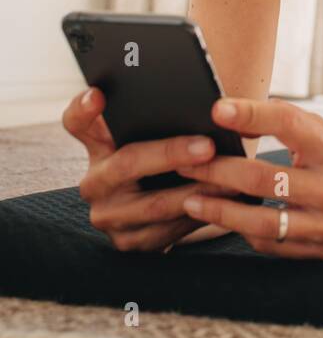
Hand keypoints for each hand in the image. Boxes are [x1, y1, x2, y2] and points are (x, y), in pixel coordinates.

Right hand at [61, 86, 241, 252]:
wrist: (161, 213)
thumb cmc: (163, 160)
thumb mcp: (152, 136)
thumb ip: (161, 118)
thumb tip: (207, 103)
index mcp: (97, 145)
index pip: (77, 122)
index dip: (84, 108)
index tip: (98, 94)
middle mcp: (95, 181)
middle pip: (128, 161)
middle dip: (172, 153)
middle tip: (208, 145)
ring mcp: (108, 215)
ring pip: (155, 204)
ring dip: (198, 190)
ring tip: (231, 178)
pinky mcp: (128, 242)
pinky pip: (168, 231)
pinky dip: (201, 215)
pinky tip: (226, 203)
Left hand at [175, 97, 322, 258]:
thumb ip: (285, 124)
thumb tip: (231, 113)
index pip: (291, 124)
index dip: (253, 114)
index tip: (218, 110)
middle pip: (265, 177)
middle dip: (217, 169)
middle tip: (185, 162)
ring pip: (262, 220)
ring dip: (220, 209)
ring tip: (190, 199)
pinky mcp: (317, 252)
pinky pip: (268, 243)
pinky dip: (240, 229)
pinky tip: (221, 218)